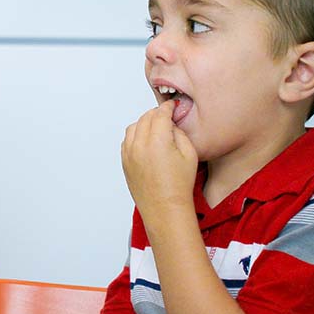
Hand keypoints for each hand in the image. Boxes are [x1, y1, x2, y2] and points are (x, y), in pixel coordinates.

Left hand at [121, 100, 197, 224]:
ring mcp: (129, 153)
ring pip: (133, 127)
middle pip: (145, 118)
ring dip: (144, 123)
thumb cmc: (179, 185)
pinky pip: (127, 140)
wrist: (164, 207)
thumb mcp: (189, 154)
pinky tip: (145, 140)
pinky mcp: (124, 161)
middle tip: (166, 116)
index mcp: (157, 140)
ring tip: (155, 128)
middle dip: (156, 114)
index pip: (160, 114)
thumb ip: (179, 133)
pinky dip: (135, 135)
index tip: (172, 106)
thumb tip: (170, 124)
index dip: (168, 108)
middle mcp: (139, 144)